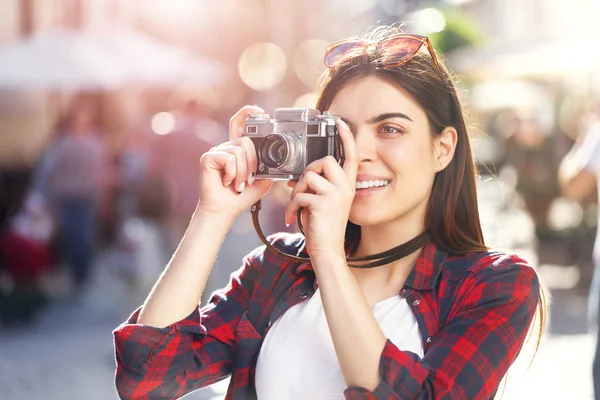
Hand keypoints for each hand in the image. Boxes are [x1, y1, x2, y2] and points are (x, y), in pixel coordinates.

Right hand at [196, 106, 272, 219]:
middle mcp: (226, 147)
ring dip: (243, 172)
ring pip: (239, 151)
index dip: (248, 113)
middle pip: (246, 140)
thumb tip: (277, 160)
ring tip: (238, 183)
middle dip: (252, 162)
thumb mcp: (262, 180)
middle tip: (248, 179)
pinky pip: (229, 158)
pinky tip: (227, 182)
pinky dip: (233, 173)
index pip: (240, 123)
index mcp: (238, 149)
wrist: (225, 210)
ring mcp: (216, 151)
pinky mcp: (208, 157)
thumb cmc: (241, 196)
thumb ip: (267, 166)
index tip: (260, 112)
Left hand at [285, 120, 357, 259]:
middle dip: (309, 171)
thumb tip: (295, 179)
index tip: (340, 122)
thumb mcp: (322, 203)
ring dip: (296, 191)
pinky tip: (292, 218)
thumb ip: (315, 187)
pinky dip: (291, 207)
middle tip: (302, 188)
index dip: (346, 138)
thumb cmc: (323, 228)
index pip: (350, 157)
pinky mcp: (323, 203)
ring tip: (297, 206)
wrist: (327, 251)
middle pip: (325, 161)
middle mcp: (345, 188)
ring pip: (308, 177)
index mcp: (347, 186)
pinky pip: (299, 194)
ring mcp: (336, 195)